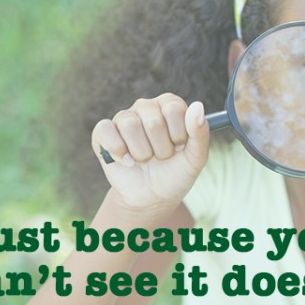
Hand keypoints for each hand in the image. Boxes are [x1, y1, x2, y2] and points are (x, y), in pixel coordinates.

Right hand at [91, 93, 208, 214]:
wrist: (152, 199)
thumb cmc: (175, 174)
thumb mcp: (196, 158)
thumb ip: (200, 132)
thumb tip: (197, 105)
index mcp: (170, 106)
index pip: (174, 109)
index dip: (178, 134)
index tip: (179, 147)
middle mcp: (146, 107)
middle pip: (153, 120)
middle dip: (160, 148)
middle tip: (161, 157)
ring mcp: (124, 118)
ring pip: (129, 125)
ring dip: (141, 153)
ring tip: (145, 160)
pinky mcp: (104, 132)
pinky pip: (105, 130)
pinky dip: (118, 152)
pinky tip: (127, 161)